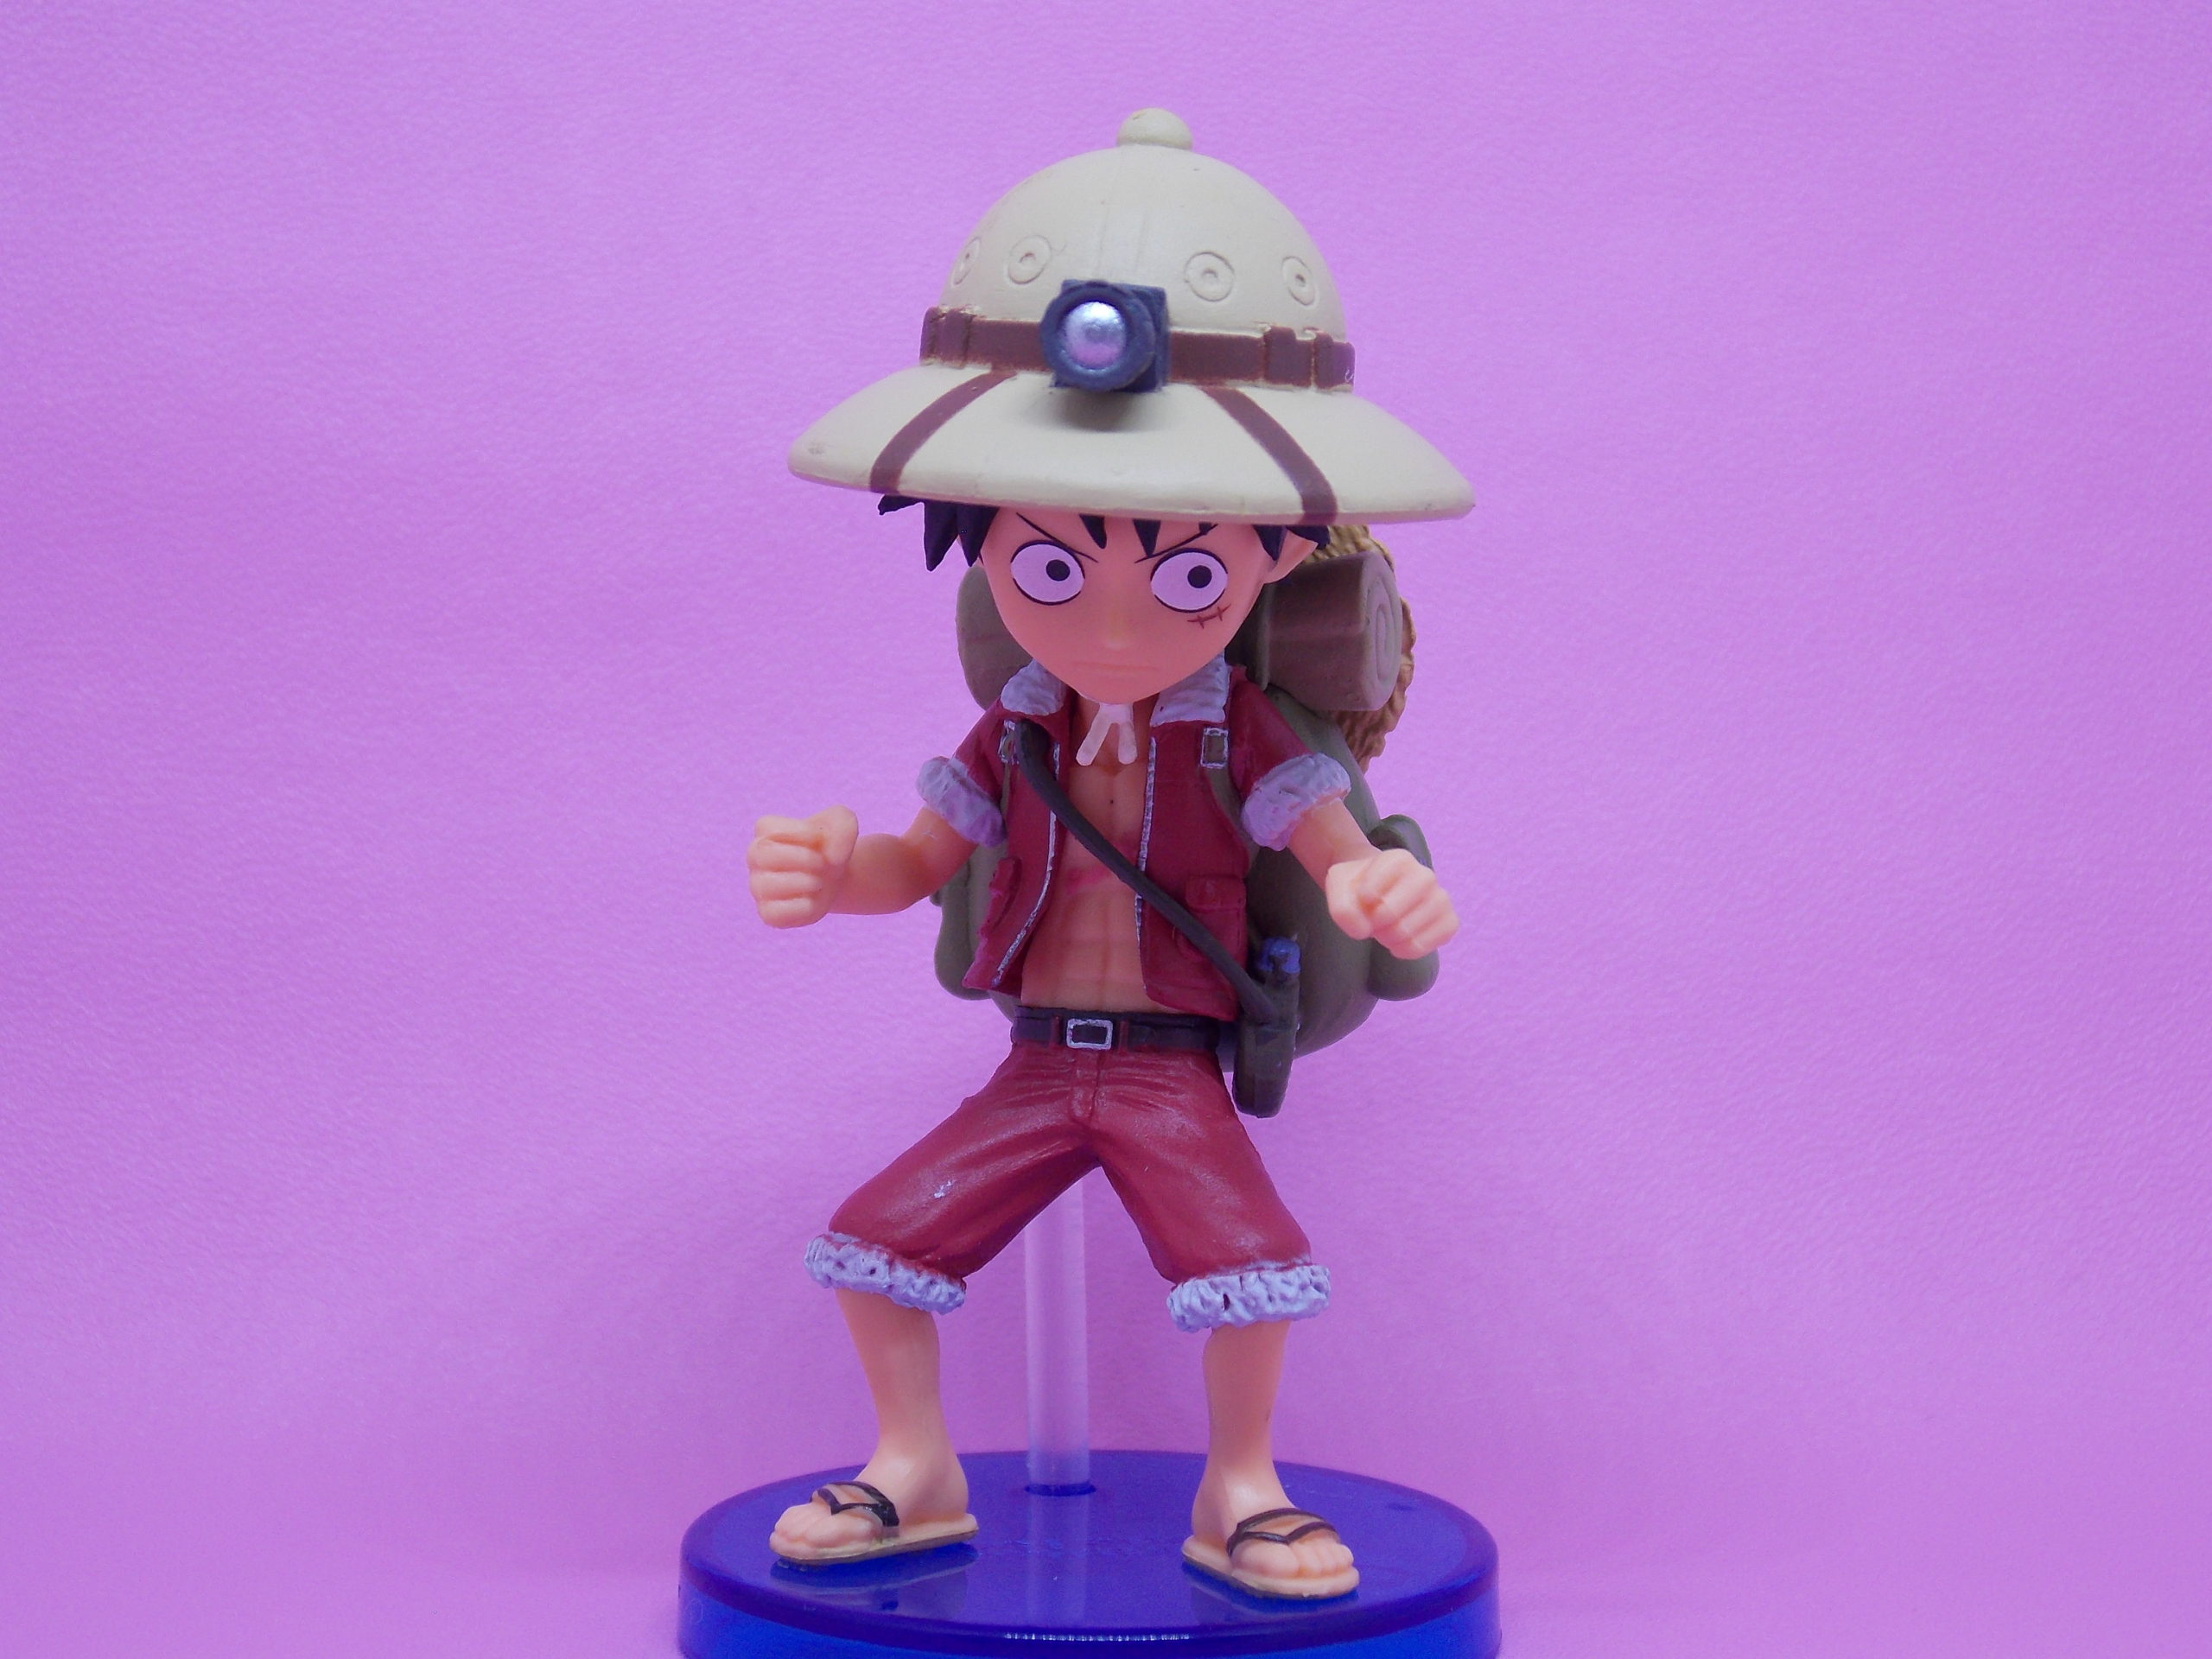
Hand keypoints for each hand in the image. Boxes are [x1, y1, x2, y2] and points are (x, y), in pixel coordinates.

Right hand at [747, 806, 859, 928]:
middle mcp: (755, 858)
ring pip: (766, 886)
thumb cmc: (830, 846)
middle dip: (802, 858)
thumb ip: (842, 825)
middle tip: (822, 863)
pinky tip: (812, 900)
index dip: (802, 832)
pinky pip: (775, 914)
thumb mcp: (844, 824)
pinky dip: (801, 908)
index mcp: (766, 831)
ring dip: (803, 882)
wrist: (835, 878)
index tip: (819, 838)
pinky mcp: (768, 913)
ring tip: (819, 882)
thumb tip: (831, 857)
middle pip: (764, 855)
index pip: (768, 827)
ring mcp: (759, 887)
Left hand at [1324, 848, 1457, 958]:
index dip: (1361, 902)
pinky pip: (1436, 940)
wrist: (1378, 893)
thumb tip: (1364, 930)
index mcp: (1398, 859)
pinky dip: (1413, 948)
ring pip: (1411, 930)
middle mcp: (1424, 875)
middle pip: (1391, 913)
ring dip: (1390, 938)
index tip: (1363, 897)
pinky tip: (1400, 944)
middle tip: (1373, 920)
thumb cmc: (1359, 887)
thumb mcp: (1338, 886)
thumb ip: (1342, 908)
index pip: (1372, 891)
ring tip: (1385, 931)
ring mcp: (1440, 898)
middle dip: (1373, 924)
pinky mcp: (1449, 920)